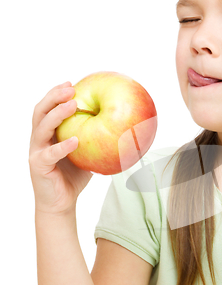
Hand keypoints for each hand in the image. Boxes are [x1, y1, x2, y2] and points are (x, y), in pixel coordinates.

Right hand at [29, 81, 92, 214]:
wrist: (62, 202)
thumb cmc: (75, 176)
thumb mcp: (87, 153)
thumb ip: (95, 139)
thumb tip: (123, 127)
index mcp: (49, 133)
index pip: (48, 108)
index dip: (56, 94)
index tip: (72, 82)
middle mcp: (39, 139)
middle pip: (40, 111)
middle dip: (54, 96)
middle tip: (71, 87)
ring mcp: (36, 151)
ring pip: (42, 127)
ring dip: (57, 114)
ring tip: (73, 104)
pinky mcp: (38, 166)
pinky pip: (49, 154)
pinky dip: (62, 146)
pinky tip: (75, 141)